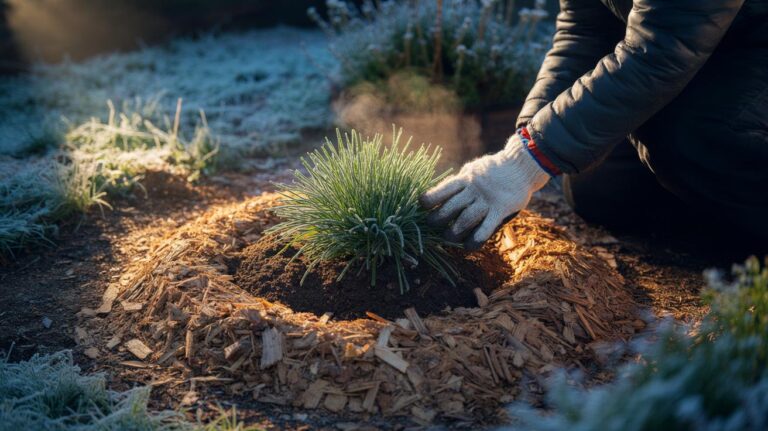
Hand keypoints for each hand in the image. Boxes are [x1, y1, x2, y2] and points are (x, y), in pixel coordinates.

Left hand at [420, 133, 550, 249]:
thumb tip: (440, 194)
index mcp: (465, 178)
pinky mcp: (501, 209)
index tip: (422, 207)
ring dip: (454, 232)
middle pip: (451, 207)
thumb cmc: (494, 170)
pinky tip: (469, 246)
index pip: (443, 189)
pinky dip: (476, 239)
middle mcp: (474, 189)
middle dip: (438, 219)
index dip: (430, 199)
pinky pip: (486, 227)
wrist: (522, 165)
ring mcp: (487, 200)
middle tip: (432, 226)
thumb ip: (460, 182)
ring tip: (448, 238)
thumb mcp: (473, 170)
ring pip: (466, 219)